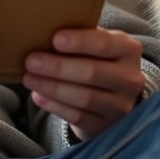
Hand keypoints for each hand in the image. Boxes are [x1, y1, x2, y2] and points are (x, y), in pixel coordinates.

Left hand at [22, 27, 143, 141]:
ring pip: (84, 97)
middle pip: (92, 73)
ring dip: (52, 88)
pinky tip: (38, 96)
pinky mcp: (107, 126)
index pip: (105, 44)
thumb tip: (44, 32)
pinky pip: (78, 117)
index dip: (80, 42)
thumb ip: (80, 38)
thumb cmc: (98, 61)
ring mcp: (121, 105)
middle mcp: (130, 79)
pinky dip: (55, 106)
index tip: (55, 39)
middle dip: (58, 67)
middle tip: (31, 61)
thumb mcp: (97, 45)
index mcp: (128, 50)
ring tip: (30, 79)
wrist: (113, 96)